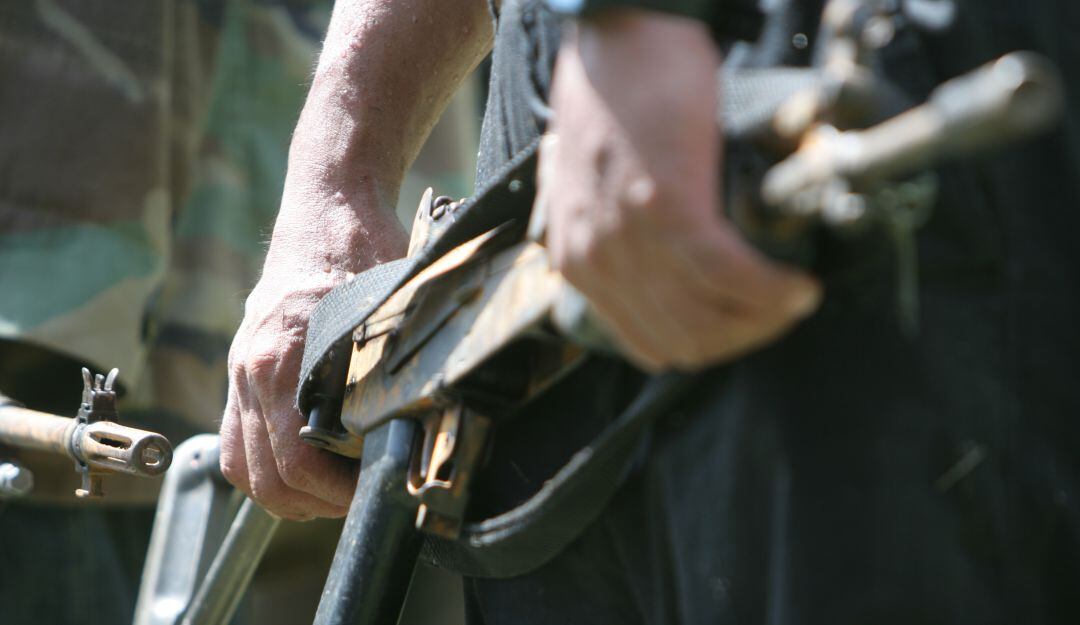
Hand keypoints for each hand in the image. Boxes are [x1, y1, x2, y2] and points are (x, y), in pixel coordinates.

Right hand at [216, 0, 490, 518]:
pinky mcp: (244, 368)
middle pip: (263, 478)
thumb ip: (389, 372)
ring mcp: (239, 370)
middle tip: (361, 500)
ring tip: (335, 493)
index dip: (337, 495)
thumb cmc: (362, 250)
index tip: (375, 493)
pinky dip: (266, 466)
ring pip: (242, 466)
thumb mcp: (386, 311)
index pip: (293, 462)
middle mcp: (247, 371)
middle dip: (315, 504)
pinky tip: (307, 466)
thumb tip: (417, 430)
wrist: (328, 205)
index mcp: (278, 361)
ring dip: (287, 492)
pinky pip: (236, 439)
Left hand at [541, 11, 821, 370]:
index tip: (744, 324)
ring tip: (796, 297)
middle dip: (744, 338)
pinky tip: (797, 282)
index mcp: (579, 263)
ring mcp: (630, 242)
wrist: (616, 40)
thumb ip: (609, 235)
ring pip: (711, 320)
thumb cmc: (611, 104)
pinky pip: (730, 276)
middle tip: (780, 312)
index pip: (652, 344)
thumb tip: (651, 267)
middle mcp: (598, 263)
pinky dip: (772, 289)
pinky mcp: (669, 212)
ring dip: (765, 318)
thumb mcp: (589, 188)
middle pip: (687, 342)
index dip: (709, 345)